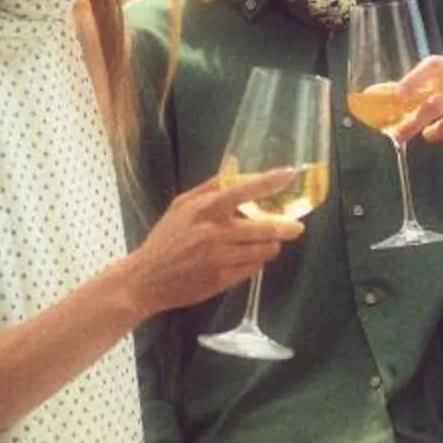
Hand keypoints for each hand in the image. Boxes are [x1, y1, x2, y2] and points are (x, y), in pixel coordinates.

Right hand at [130, 170, 305, 313]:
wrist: (147, 279)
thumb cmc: (166, 239)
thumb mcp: (182, 205)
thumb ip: (211, 185)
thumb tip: (234, 163)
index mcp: (205, 210)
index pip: (243, 190)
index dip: (269, 181)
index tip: (289, 174)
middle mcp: (214, 233)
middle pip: (265, 228)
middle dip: (286, 228)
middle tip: (296, 226)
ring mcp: (220, 259)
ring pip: (264, 251)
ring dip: (271, 246)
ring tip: (267, 243)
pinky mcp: (223, 280)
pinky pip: (254, 269)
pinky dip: (256, 262)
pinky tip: (248, 258)